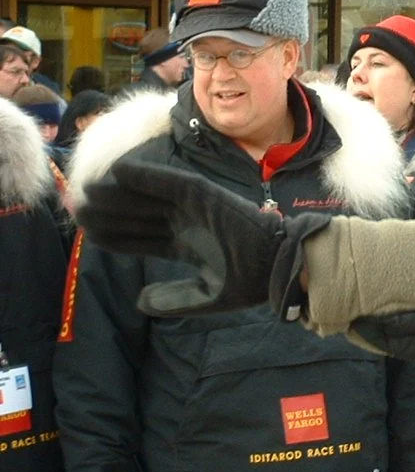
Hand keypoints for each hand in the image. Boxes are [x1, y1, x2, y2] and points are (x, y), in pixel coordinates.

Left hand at [77, 161, 329, 317]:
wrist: (283, 266)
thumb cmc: (252, 281)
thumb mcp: (206, 295)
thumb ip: (172, 299)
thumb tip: (139, 302)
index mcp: (186, 242)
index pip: (139, 236)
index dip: (111, 234)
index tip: (86, 233)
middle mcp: (186, 221)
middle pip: (136, 213)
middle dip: (105, 211)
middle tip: (75, 209)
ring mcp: (195, 205)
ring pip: (145, 195)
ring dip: (115, 192)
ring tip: (86, 192)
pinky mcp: (205, 194)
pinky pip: (169, 179)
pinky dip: (145, 173)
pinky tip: (119, 170)